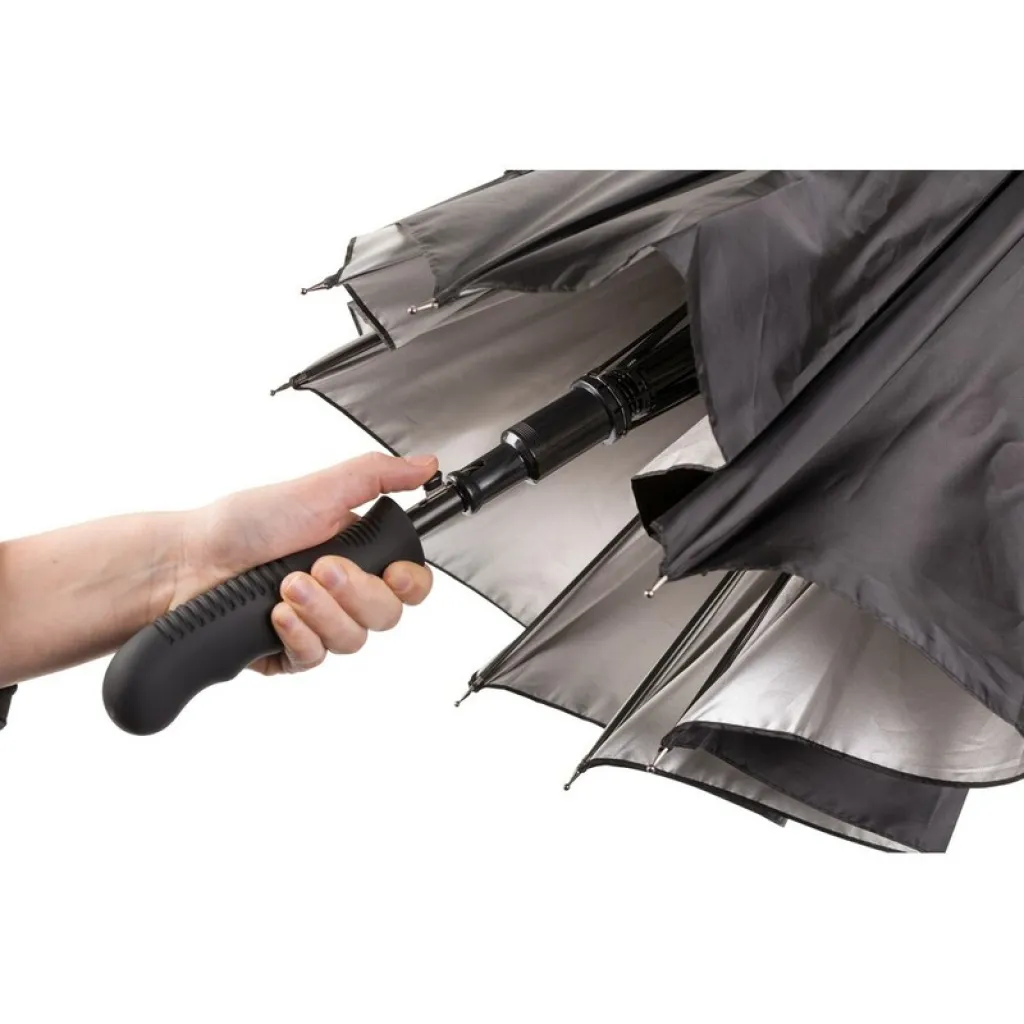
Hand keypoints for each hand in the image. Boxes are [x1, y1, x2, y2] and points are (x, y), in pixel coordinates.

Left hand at [172, 452, 436, 674]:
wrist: (189, 562)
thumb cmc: (246, 523)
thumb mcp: (319, 489)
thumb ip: (377, 476)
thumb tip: (426, 465)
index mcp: (357, 553)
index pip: (410, 582)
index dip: (410, 583)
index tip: (394, 574)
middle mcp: (343, 592)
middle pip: (387, 615)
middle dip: (355, 592)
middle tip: (321, 568)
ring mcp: (319, 624)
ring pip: (354, 640)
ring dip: (322, 611)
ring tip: (286, 586)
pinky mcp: (292, 652)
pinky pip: (317, 658)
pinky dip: (299, 636)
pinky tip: (277, 617)